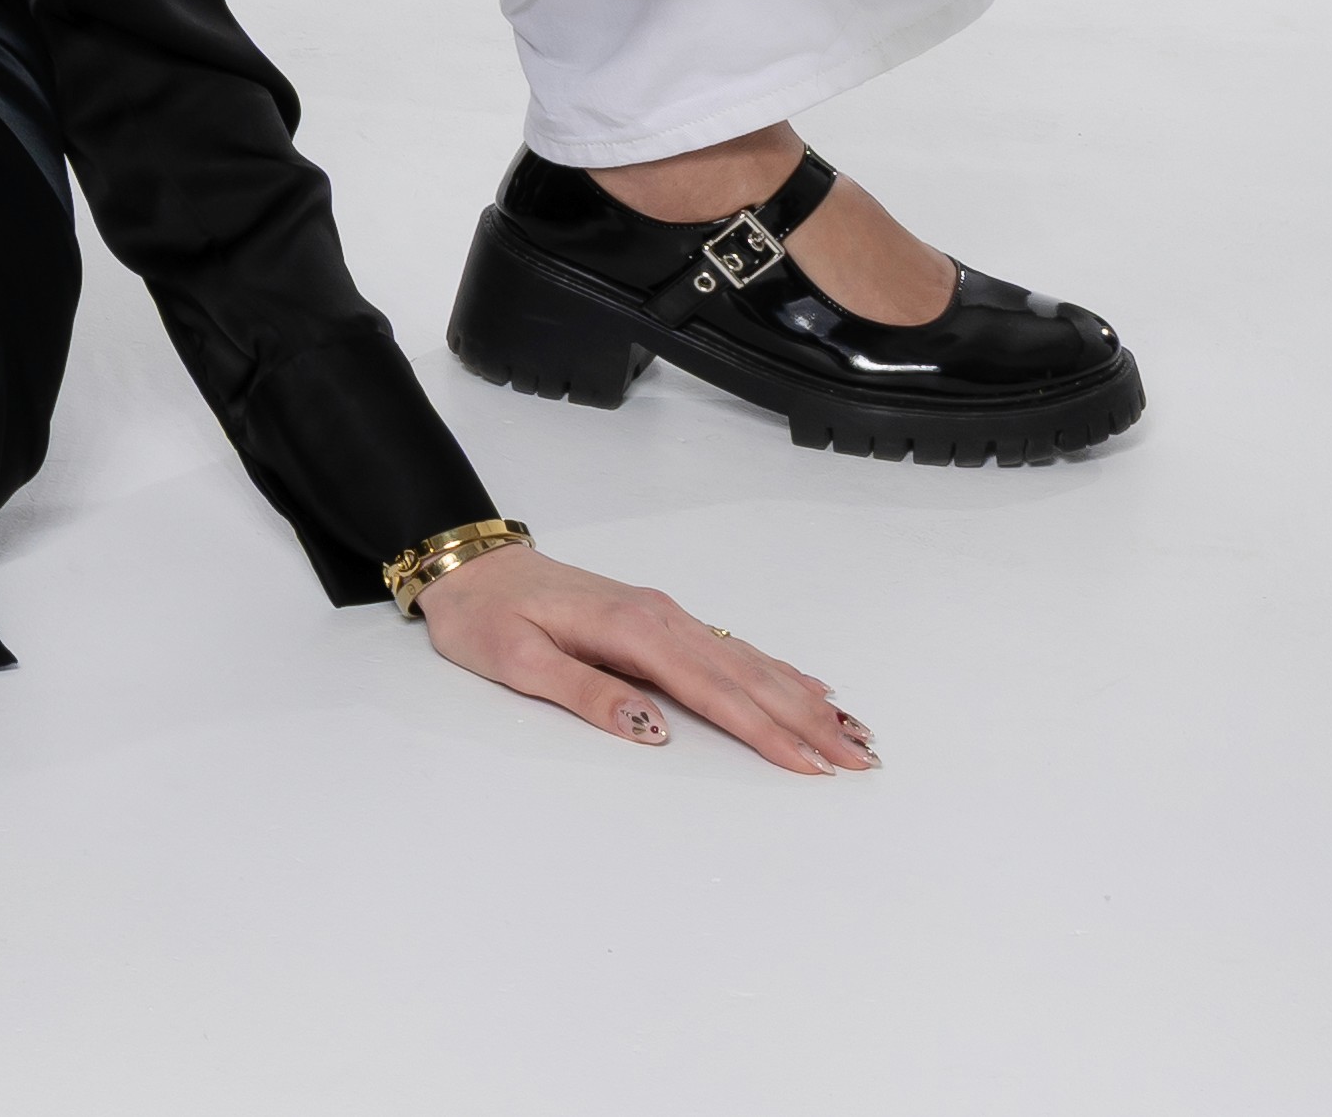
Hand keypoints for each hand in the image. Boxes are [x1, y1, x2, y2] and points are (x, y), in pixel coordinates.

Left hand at [418, 541, 872, 771]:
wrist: (467, 565)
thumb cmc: (485, 616)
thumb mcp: (516, 662)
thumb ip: (587, 693)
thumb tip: (653, 731)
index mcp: (629, 629)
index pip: (712, 692)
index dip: (765, 732)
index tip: (813, 766)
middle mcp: (658, 617)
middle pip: (746, 677)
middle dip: (806, 721)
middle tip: (863, 760)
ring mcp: (662, 614)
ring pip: (746, 661)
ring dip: (802, 697)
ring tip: (854, 731)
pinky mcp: (657, 617)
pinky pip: (729, 647)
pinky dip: (774, 669)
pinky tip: (806, 685)